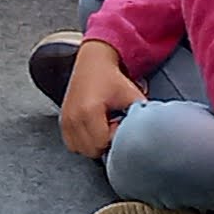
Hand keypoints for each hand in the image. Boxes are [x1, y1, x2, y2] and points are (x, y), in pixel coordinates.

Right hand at [58, 44, 144, 159]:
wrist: (93, 62)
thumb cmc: (111, 78)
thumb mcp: (131, 94)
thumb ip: (141, 114)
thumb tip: (151, 130)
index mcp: (89, 111)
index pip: (103, 144)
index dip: (115, 137)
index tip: (119, 123)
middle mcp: (74, 117)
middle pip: (91, 150)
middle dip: (105, 142)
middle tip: (112, 125)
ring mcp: (66, 120)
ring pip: (81, 149)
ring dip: (94, 143)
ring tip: (103, 126)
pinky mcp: (62, 122)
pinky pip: (73, 144)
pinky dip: (84, 140)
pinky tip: (93, 127)